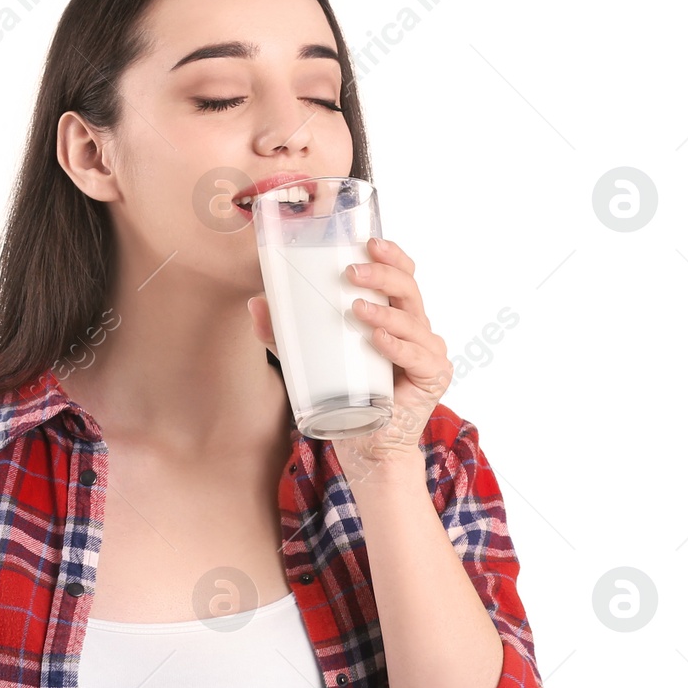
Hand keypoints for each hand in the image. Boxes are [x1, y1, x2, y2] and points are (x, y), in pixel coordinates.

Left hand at [247, 236, 450, 488]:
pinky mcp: (432, 378)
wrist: (366, 446)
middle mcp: (417, 328)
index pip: (401, 275)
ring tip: (356, 309)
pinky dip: (399, 347)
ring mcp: (428, 352)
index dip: (391, 255)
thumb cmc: (345, 395)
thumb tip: (255, 304)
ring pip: (413, 321)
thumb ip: (284, 334)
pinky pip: (418, 358)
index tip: (368, 241)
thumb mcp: (308, 360)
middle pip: (409, 290)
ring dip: (385, 311)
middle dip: (383, 275)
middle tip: (352, 272)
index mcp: (395, 314)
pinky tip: (379, 339)